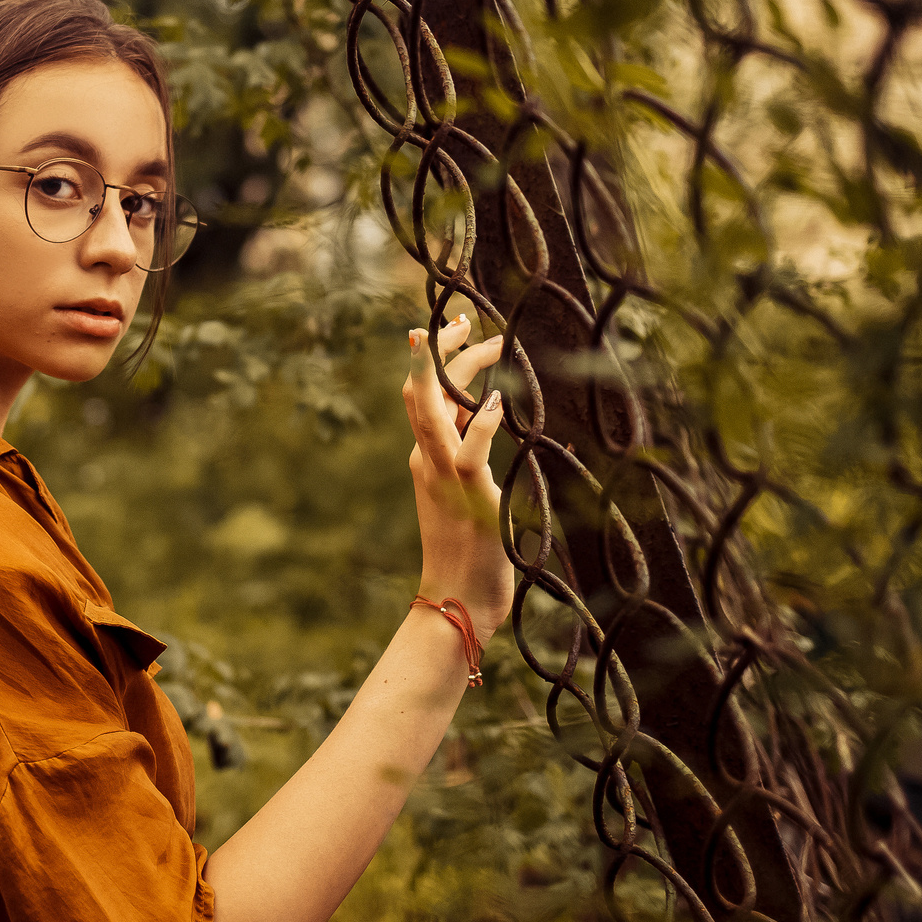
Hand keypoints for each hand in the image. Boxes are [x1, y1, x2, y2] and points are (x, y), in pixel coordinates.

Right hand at [402, 314, 511, 645]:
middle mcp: (427, 459)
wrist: (458, 600)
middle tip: (468, 321)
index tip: (446, 327)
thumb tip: (486, 426)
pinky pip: (471, 449)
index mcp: (425, 458)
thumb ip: (467, 461)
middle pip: (421, 391)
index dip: (430, 359)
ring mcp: (444, 474)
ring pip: (435, 409)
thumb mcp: (464, 496)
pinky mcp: (469, 493)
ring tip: (492, 343)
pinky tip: (501, 401)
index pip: (420, 396)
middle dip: (440, 350)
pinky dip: (482, 422)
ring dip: (459, 370)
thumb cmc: (468, 553)